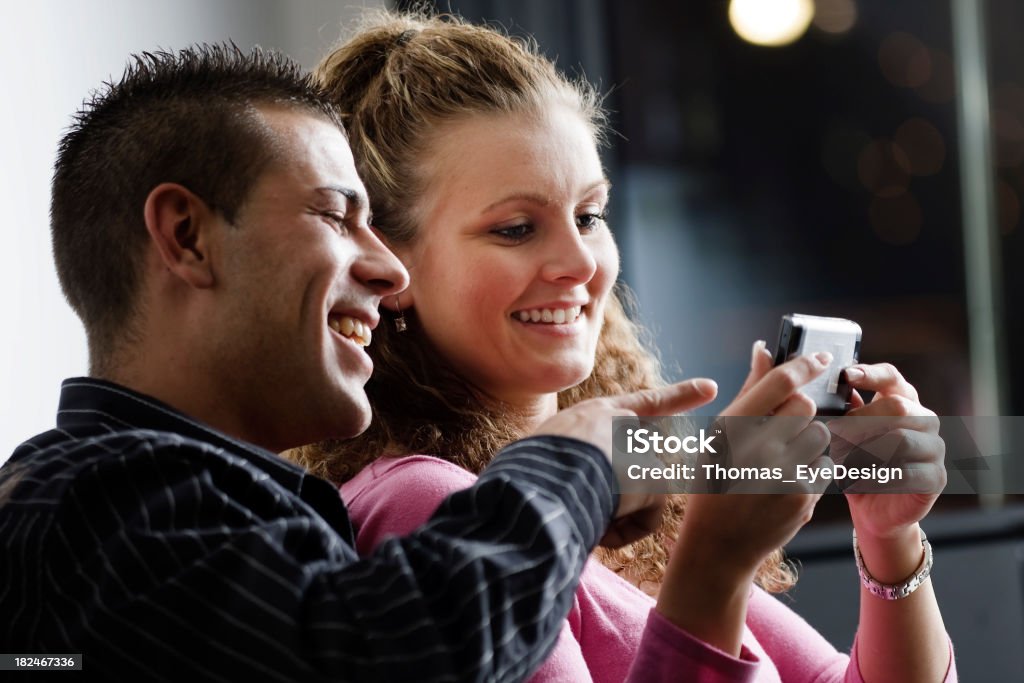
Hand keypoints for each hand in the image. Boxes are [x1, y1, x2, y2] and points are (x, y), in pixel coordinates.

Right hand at [533, 378, 718, 547]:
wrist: (537, 476)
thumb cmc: (526, 470)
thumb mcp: (544, 453)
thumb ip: (573, 461)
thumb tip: (589, 498)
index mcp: (594, 414)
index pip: (644, 404)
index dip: (678, 396)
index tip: (712, 388)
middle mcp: (622, 425)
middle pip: (638, 467)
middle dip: (628, 493)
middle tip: (608, 502)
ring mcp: (640, 450)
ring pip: (636, 499)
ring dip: (611, 515)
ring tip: (577, 510)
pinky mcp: (653, 477)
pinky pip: (644, 520)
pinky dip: (622, 533)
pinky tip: (596, 525)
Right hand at [677, 346, 832, 572]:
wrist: (718, 544)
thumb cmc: (714, 482)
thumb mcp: (719, 436)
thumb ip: (748, 392)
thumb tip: (763, 349)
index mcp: (732, 427)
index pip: (778, 382)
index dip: (804, 364)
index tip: (821, 356)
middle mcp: (758, 447)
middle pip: (806, 406)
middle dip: (801, 413)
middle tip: (783, 430)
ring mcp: (783, 472)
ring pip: (820, 435)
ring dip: (809, 442)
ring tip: (784, 460)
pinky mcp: (804, 495)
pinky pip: (824, 466)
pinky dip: (812, 470)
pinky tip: (787, 483)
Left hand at [829, 363, 945, 539]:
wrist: (875, 511)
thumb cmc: (859, 467)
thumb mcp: (848, 438)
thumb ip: (847, 413)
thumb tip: (837, 390)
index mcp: (904, 402)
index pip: (892, 378)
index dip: (871, 374)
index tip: (846, 375)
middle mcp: (925, 421)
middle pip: (898, 406)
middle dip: (861, 420)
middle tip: (835, 434)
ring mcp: (934, 449)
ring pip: (901, 439)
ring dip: (866, 450)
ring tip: (843, 461)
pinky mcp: (936, 478)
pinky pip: (905, 472)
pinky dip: (875, 477)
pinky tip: (858, 482)